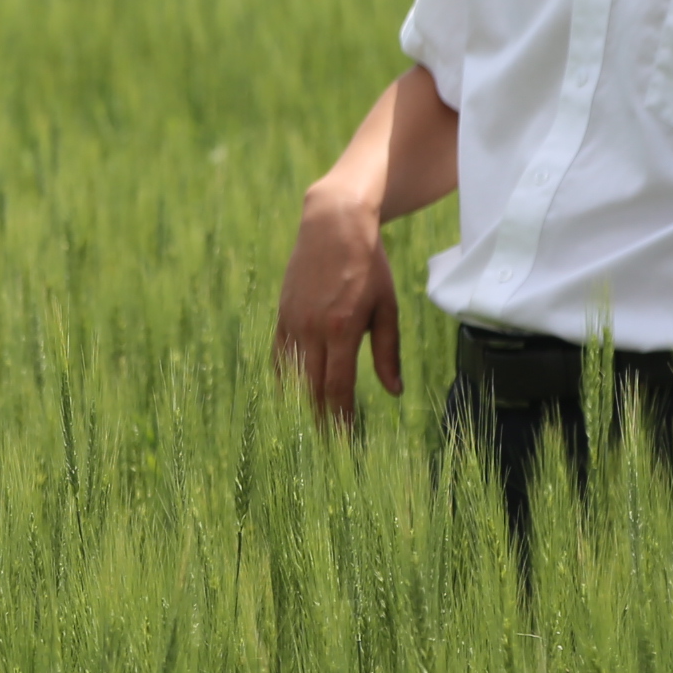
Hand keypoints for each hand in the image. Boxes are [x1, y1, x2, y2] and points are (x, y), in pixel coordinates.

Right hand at [274, 183, 396, 424]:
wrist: (332, 226)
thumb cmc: (368, 265)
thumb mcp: (387, 307)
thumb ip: (388, 352)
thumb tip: (394, 392)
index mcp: (343, 329)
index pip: (338, 388)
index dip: (340, 419)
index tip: (345, 443)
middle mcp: (313, 330)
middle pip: (311, 389)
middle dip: (320, 419)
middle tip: (328, 446)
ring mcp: (292, 322)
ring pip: (291, 377)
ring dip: (301, 405)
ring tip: (311, 427)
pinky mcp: (281, 315)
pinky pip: (279, 357)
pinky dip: (285, 380)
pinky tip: (293, 396)